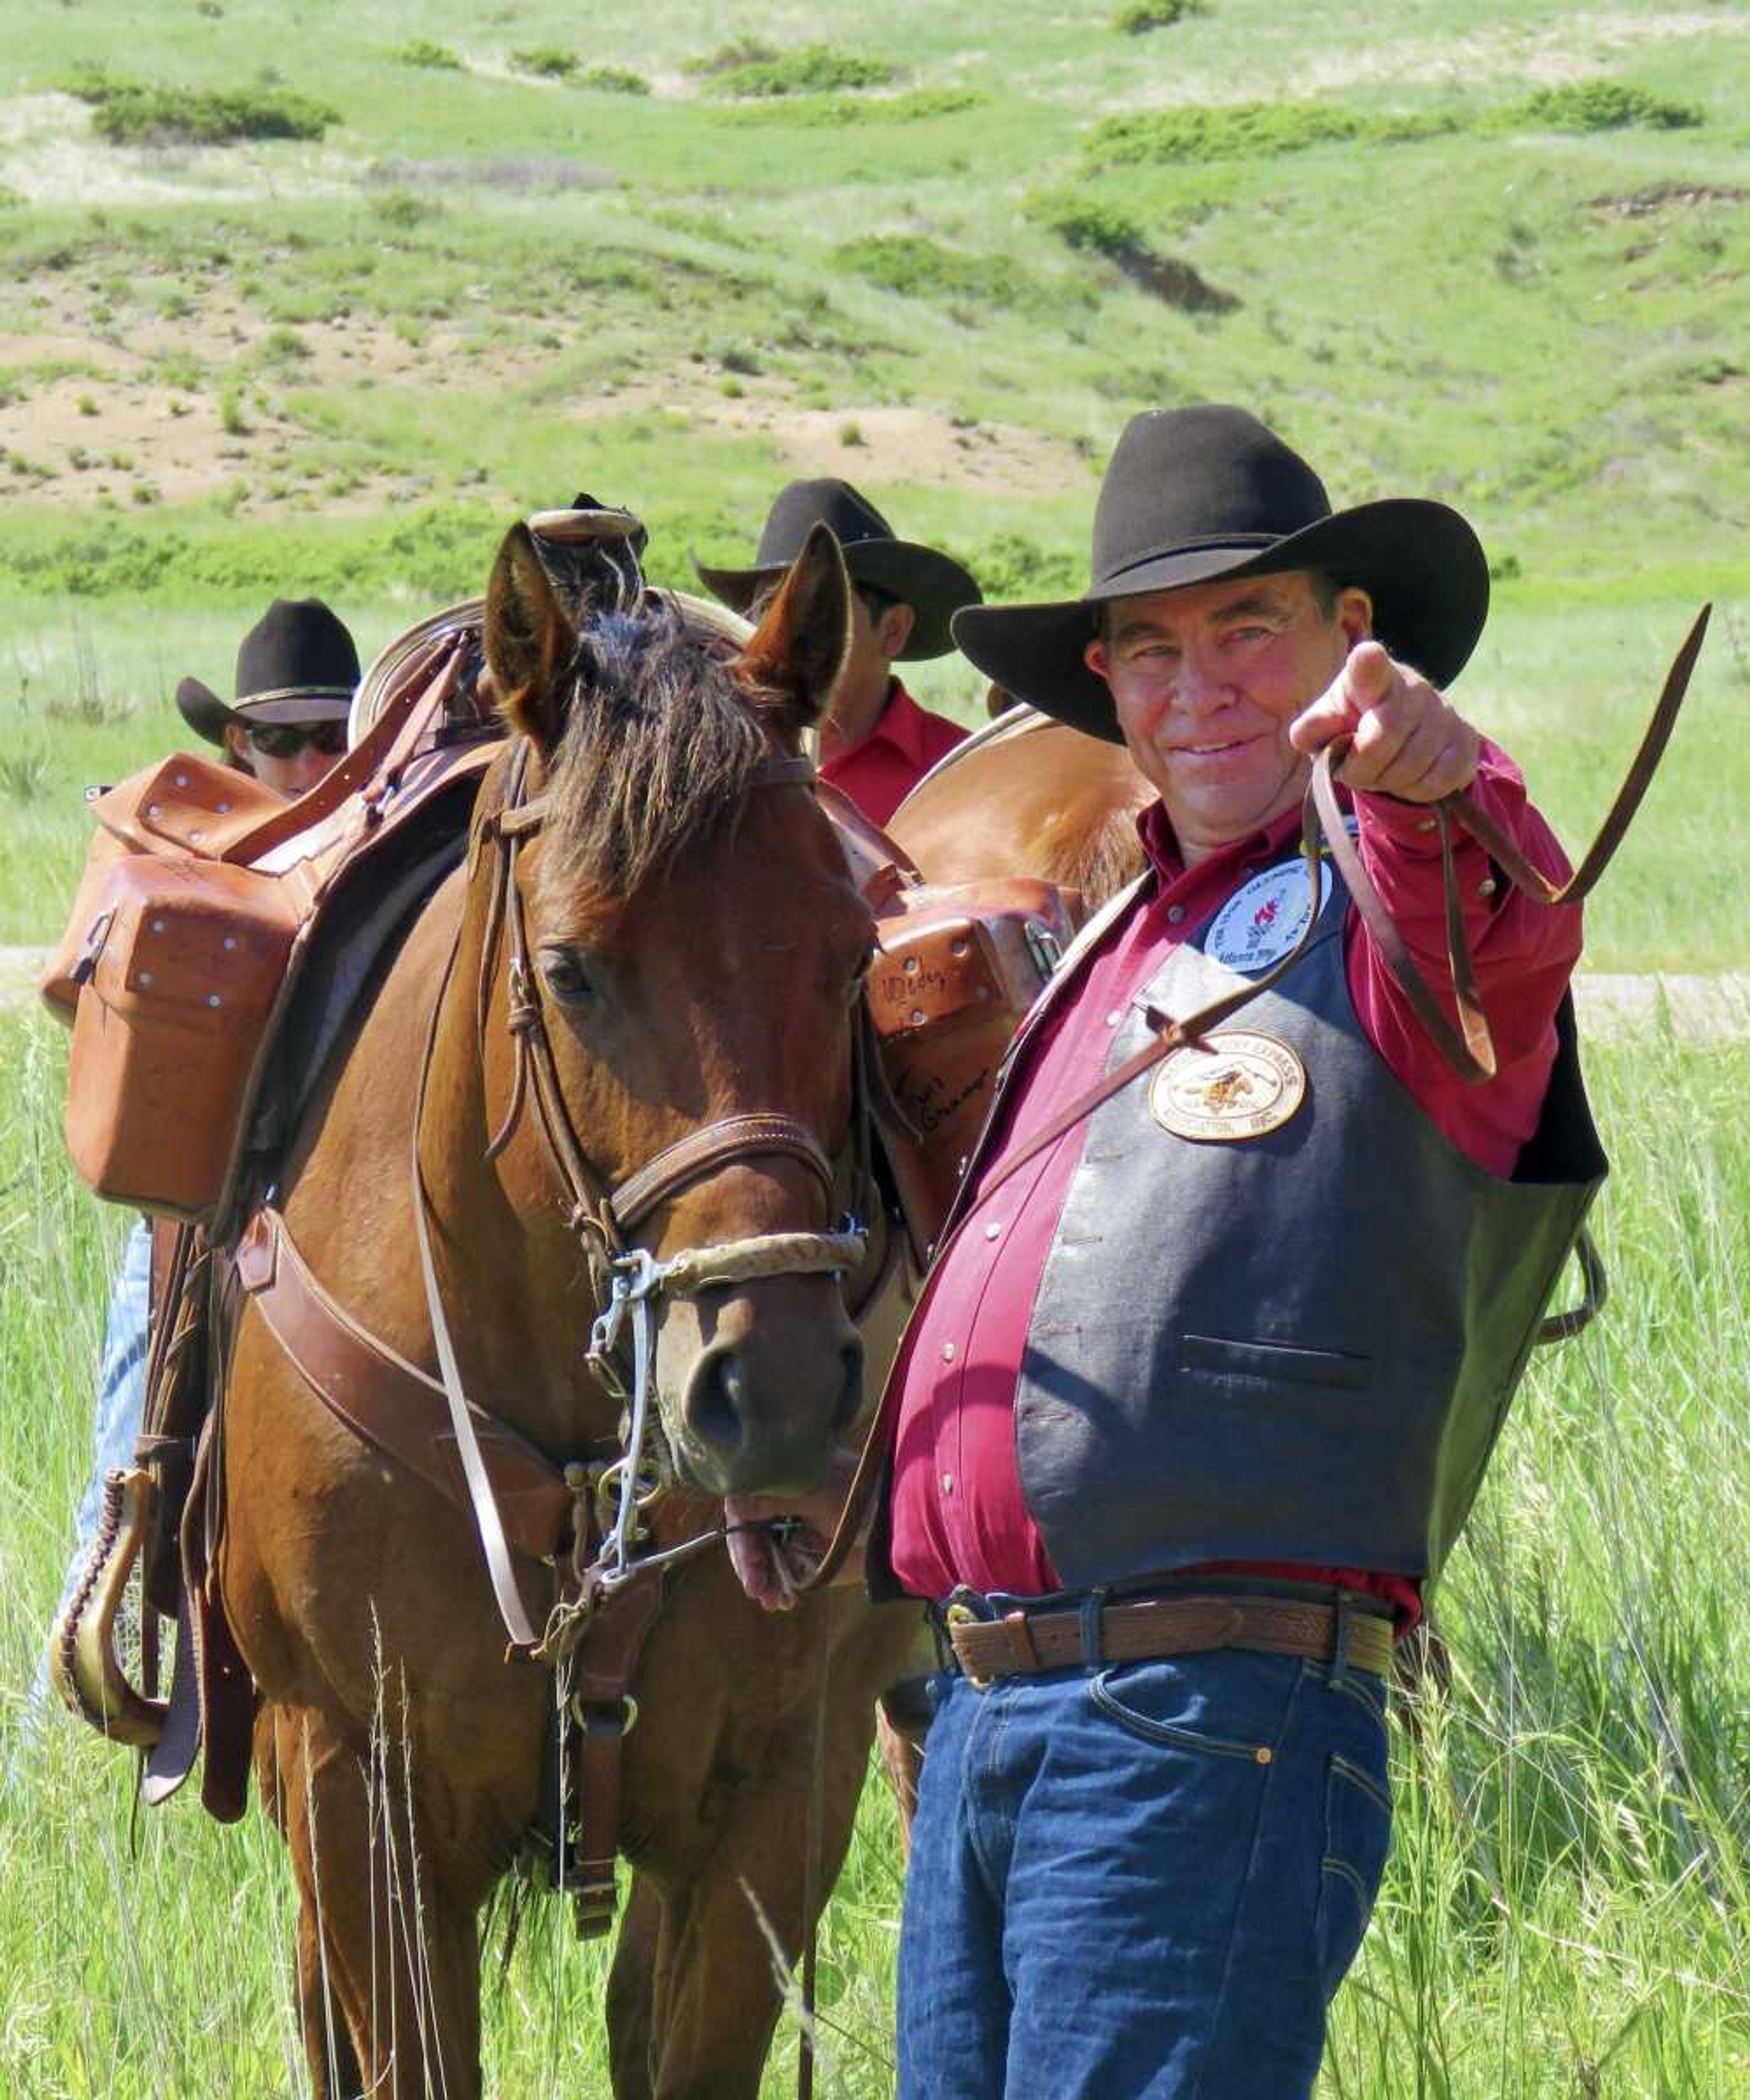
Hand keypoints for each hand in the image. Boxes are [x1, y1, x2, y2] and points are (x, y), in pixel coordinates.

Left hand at [1290, 641, 1479, 802]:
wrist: (1399, 737)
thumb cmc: (1352, 727)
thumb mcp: (1326, 726)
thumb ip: (1312, 728)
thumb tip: (1306, 734)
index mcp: (1369, 675)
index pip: (1370, 665)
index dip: (1369, 662)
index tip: (1368, 656)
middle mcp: (1413, 687)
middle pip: (1383, 738)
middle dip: (1362, 768)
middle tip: (1354, 771)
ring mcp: (1444, 711)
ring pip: (1412, 765)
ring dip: (1388, 782)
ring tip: (1380, 772)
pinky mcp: (1466, 740)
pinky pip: (1438, 780)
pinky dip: (1415, 791)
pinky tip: (1407, 778)